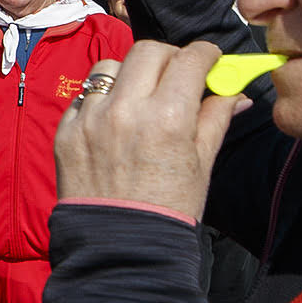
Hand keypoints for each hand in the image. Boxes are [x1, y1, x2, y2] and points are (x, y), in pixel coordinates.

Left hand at [54, 40, 242, 223]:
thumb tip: (235, 92)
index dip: (205, 54)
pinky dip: (102, 100)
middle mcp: (126, 110)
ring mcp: (90, 119)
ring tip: (142, 95)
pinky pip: (84, 96)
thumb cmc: (169, 210)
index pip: (190, 59)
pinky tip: (115, 119)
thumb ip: (216, 118)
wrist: (121, 250)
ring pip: (110, 67)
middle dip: (170, 57)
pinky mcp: (66, 132)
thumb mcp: (201, 163)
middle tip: (179, 73)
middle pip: (149, 52)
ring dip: (131, 74)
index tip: (210, 59)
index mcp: (168, 118)